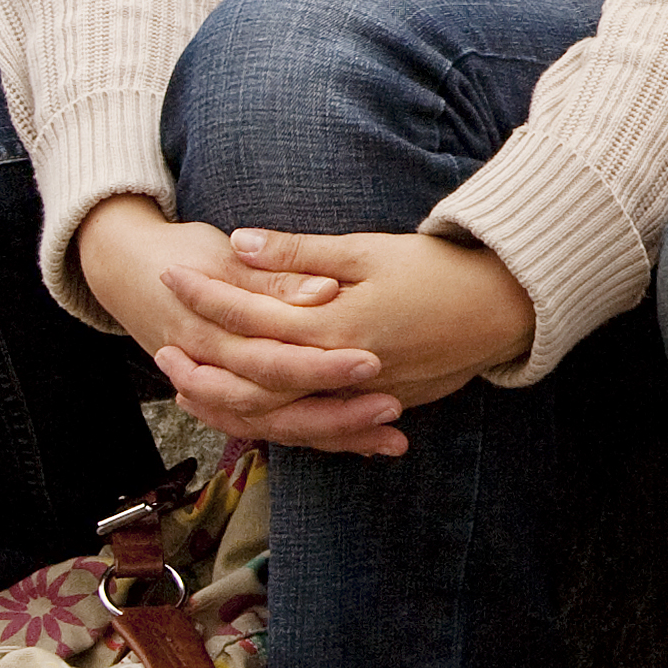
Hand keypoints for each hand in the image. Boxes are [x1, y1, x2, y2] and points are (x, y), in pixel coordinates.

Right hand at [74, 198, 398, 454]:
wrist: (126, 269)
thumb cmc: (183, 253)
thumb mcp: (221, 256)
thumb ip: (274, 277)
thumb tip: (323, 291)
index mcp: (211, 334)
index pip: (271, 360)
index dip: (320, 365)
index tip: (372, 360)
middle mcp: (215, 371)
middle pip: (277, 407)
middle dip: (335, 414)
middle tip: (393, 405)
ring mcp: (223, 390)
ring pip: (279, 427)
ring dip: (335, 436)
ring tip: (392, 440)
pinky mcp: (236, 399)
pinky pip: (277, 427)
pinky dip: (320, 437)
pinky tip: (367, 445)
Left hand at [164, 230, 541, 457]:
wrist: (505, 306)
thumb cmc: (438, 268)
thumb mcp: (367, 250)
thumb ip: (299, 254)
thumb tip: (239, 243)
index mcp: (333, 326)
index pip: (250, 316)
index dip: (206, 295)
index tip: (171, 275)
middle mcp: (340, 370)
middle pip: (251, 381)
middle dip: (202, 366)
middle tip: (162, 350)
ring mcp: (359, 395)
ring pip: (279, 413)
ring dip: (231, 402)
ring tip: (193, 387)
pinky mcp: (379, 404)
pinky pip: (316, 424)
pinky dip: (278, 420)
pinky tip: (257, 413)